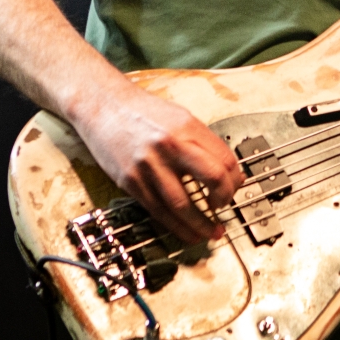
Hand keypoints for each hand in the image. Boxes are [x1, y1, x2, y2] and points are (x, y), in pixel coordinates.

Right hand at [71, 82, 243, 243]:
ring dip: (201, 224)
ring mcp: (149, 165)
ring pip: (183, 204)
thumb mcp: (180, 118)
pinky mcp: (131, 181)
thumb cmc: (143, 112)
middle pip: (212, 178)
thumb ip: (201, 142)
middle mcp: (170, 146)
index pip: (224, 159)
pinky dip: (176, 226)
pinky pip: (158, 210)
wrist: (104, 106)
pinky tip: (187, 232)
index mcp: (187, 128)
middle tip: (225, 208)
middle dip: (224, 199)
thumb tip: (225, 171)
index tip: (234, 188)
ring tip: (210, 232)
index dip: (234, 179)